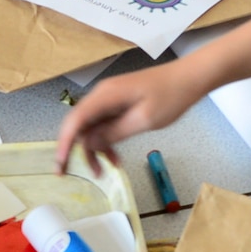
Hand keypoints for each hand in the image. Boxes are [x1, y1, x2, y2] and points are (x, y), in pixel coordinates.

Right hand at [55, 62, 204, 174]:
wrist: (190, 77)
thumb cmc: (171, 96)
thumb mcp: (144, 119)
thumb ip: (114, 133)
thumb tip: (89, 144)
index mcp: (106, 96)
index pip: (75, 120)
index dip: (65, 143)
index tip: (61, 165)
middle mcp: (102, 95)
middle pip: (79, 125)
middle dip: (77, 150)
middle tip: (77, 173)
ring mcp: (109, 99)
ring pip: (91, 128)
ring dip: (94, 149)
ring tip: (104, 171)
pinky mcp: (118, 104)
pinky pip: (104, 125)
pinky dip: (106, 142)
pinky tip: (114, 158)